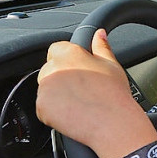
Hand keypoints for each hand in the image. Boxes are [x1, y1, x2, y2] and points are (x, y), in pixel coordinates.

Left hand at [36, 30, 152, 155]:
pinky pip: (44, 108)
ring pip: (46, 89)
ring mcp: (46, 88)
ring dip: (56, 96)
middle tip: (80, 92)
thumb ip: (101, 47)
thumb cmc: (115, 96)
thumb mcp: (112, 66)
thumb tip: (99, 33)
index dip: (66, 60)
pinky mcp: (41, 107)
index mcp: (70, 54)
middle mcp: (54, 68)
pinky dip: (54, 113)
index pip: (56, 49)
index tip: (75, 72)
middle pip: (49, 70)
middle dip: (60, 79)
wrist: (112, 124)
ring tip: (78, 105)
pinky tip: (72, 115)